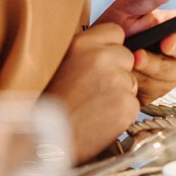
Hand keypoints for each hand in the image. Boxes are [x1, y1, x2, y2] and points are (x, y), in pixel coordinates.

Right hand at [44, 20, 141, 163]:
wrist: (42, 143)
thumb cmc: (48, 104)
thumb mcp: (59, 63)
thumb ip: (84, 51)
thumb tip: (106, 46)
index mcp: (82, 43)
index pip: (115, 32)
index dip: (110, 48)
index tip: (99, 63)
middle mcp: (101, 58)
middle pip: (127, 56)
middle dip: (117, 71)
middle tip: (93, 90)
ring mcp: (116, 81)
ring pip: (131, 81)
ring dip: (119, 93)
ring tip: (92, 107)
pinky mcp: (127, 105)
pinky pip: (133, 103)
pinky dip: (121, 113)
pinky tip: (100, 120)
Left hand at [100, 0, 175, 107]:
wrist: (89, 60)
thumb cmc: (111, 30)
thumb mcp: (126, 8)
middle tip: (164, 43)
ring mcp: (170, 71)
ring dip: (155, 65)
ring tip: (134, 57)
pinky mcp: (157, 90)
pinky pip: (160, 88)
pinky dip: (144, 80)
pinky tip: (130, 73)